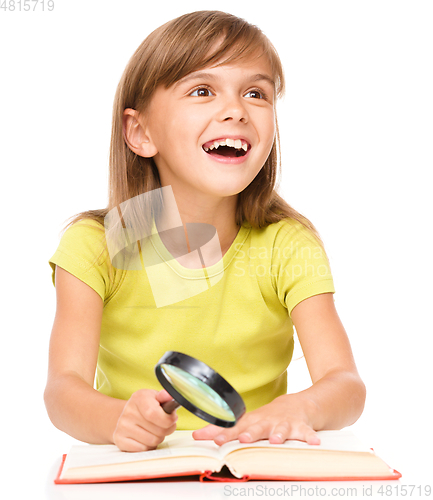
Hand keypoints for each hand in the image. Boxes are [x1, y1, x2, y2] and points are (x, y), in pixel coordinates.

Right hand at [113, 389, 177, 451]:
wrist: (127, 414)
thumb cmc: (146, 406)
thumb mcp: (156, 397)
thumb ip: (165, 397)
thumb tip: (168, 395)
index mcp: (139, 397)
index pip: (154, 414)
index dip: (168, 420)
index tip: (172, 419)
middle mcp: (128, 411)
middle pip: (158, 430)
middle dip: (166, 430)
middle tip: (164, 425)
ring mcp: (122, 426)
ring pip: (152, 442)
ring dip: (158, 438)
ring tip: (154, 431)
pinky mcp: (119, 439)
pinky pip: (143, 449)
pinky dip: (148, 446)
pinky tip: (145, 437)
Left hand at [192, 394, 319, 445]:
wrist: (297, 405)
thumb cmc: (266, 417)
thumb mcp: (246, 422)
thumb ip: (222, 430)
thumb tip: (196, 436)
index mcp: (252, 422)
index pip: (234, 428)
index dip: (223, 434)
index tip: (212, 439)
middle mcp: (267, 422)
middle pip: (257, 428)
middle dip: (250, 433)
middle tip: (243, 439)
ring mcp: (284, 424)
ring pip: (281, 429)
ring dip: (278, 434)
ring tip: (276, 440)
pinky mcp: (301, 427)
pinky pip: (307, 433)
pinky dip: (310, 437)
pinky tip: (314, 443)